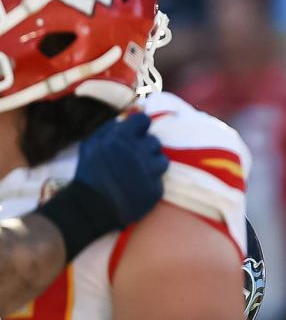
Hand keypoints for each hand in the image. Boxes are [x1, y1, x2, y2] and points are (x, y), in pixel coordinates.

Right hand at [73, 112, 168, 228]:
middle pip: (154, 141)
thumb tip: (131, 112)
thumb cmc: (89, 172)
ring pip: (162, 160)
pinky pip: (160, 179)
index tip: (135, 134)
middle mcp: (138, 153)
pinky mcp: (156, 190)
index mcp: (121, 138)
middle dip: (145, 147)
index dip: (140, 127)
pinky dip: (151, 181)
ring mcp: (149, 172)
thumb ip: (111, 127)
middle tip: (133, 157)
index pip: (144, 120)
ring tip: (139, 171)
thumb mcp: (91, 144)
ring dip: (152, 163)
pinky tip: (138, 185)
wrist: (91, 206)